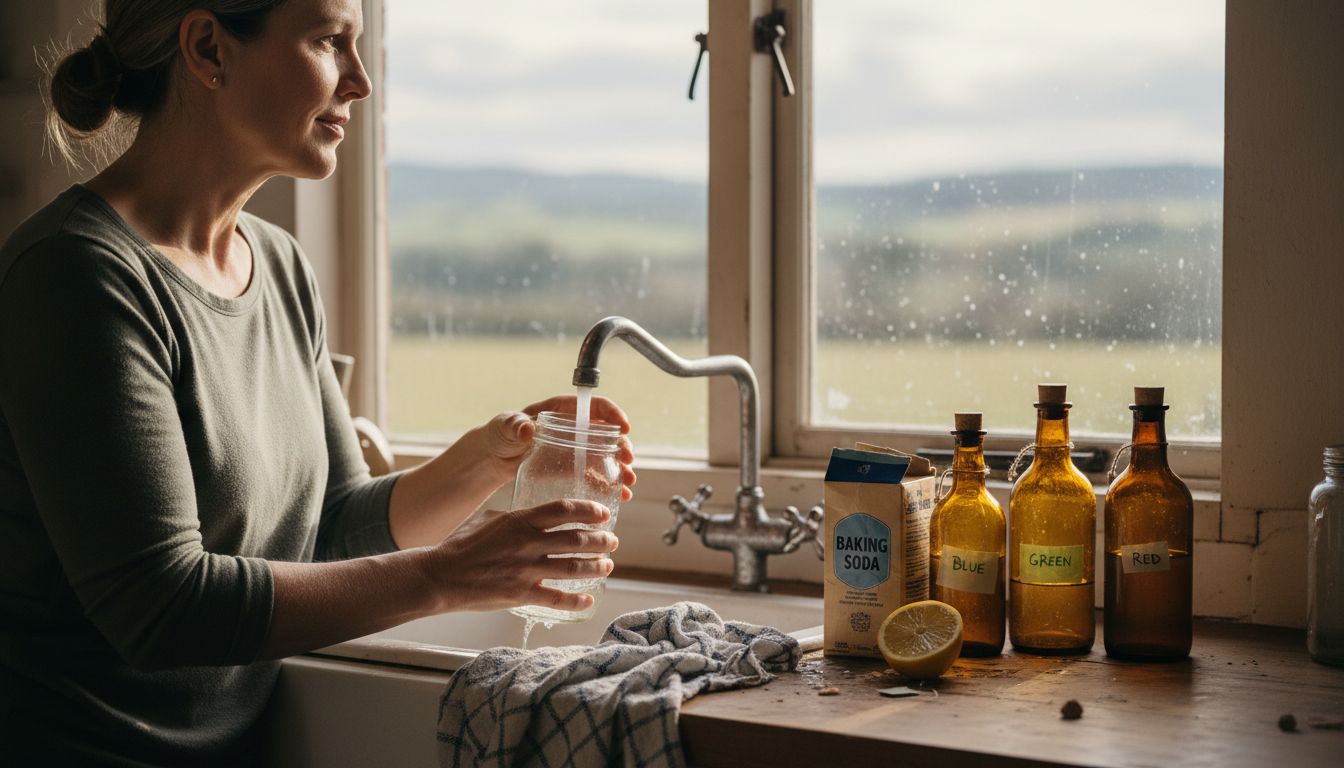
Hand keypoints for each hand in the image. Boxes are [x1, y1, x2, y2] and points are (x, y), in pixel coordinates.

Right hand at [427, 499, 619, 613]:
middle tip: (611, 541)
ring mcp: (526, 569)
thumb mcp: (488, 518)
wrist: (439, 576)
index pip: (564, 510)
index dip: (588, 511)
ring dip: (595, 567)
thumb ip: (515, 517)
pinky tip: (587, 601)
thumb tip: (535, 515)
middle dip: (600, 540)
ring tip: (607, 566)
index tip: (603, 514)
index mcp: (520, 520)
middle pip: (576, 539)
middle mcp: (528, 543)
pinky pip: (556, 597)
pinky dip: (576, 600)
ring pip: (572, 568)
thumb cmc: (460, 545)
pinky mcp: (521, 594)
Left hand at [483, 394, 637, 501]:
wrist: (493, 457)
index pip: (594, 406)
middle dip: (623, 446)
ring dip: (621, 468)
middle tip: (628, 461)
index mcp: (562, 409)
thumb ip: (515, 426)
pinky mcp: (572, 467)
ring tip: (628, 483)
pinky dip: (608, 483)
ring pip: (606, 455)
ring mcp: (575, 448)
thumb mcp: (506, 426)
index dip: (613, 413)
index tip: (624, 428)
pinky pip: (596, 473)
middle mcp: (574, 427)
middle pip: (607, 432)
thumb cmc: (500, 434)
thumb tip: (527, 429)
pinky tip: (619, 495)